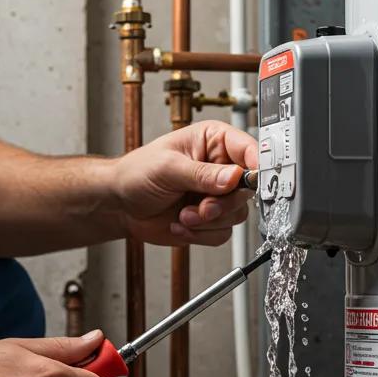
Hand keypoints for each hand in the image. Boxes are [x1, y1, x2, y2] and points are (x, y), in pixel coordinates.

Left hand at [112, 120, 258, 246]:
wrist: (120, 205)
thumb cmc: (137, 173)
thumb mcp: (169, 168)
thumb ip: (203, 174)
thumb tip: (235, 177)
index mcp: (214, 142)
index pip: (250, 149)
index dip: (256, 166)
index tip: (251, 181)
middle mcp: (221, 168)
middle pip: (247, 190)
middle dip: (223, 204)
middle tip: (201, 207)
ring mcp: (216, 195)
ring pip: (237, 215)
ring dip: (209, 221)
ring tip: (183, 216)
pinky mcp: (210, 219)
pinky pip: (223, 233)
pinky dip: (201, 234)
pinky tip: (180, 224)